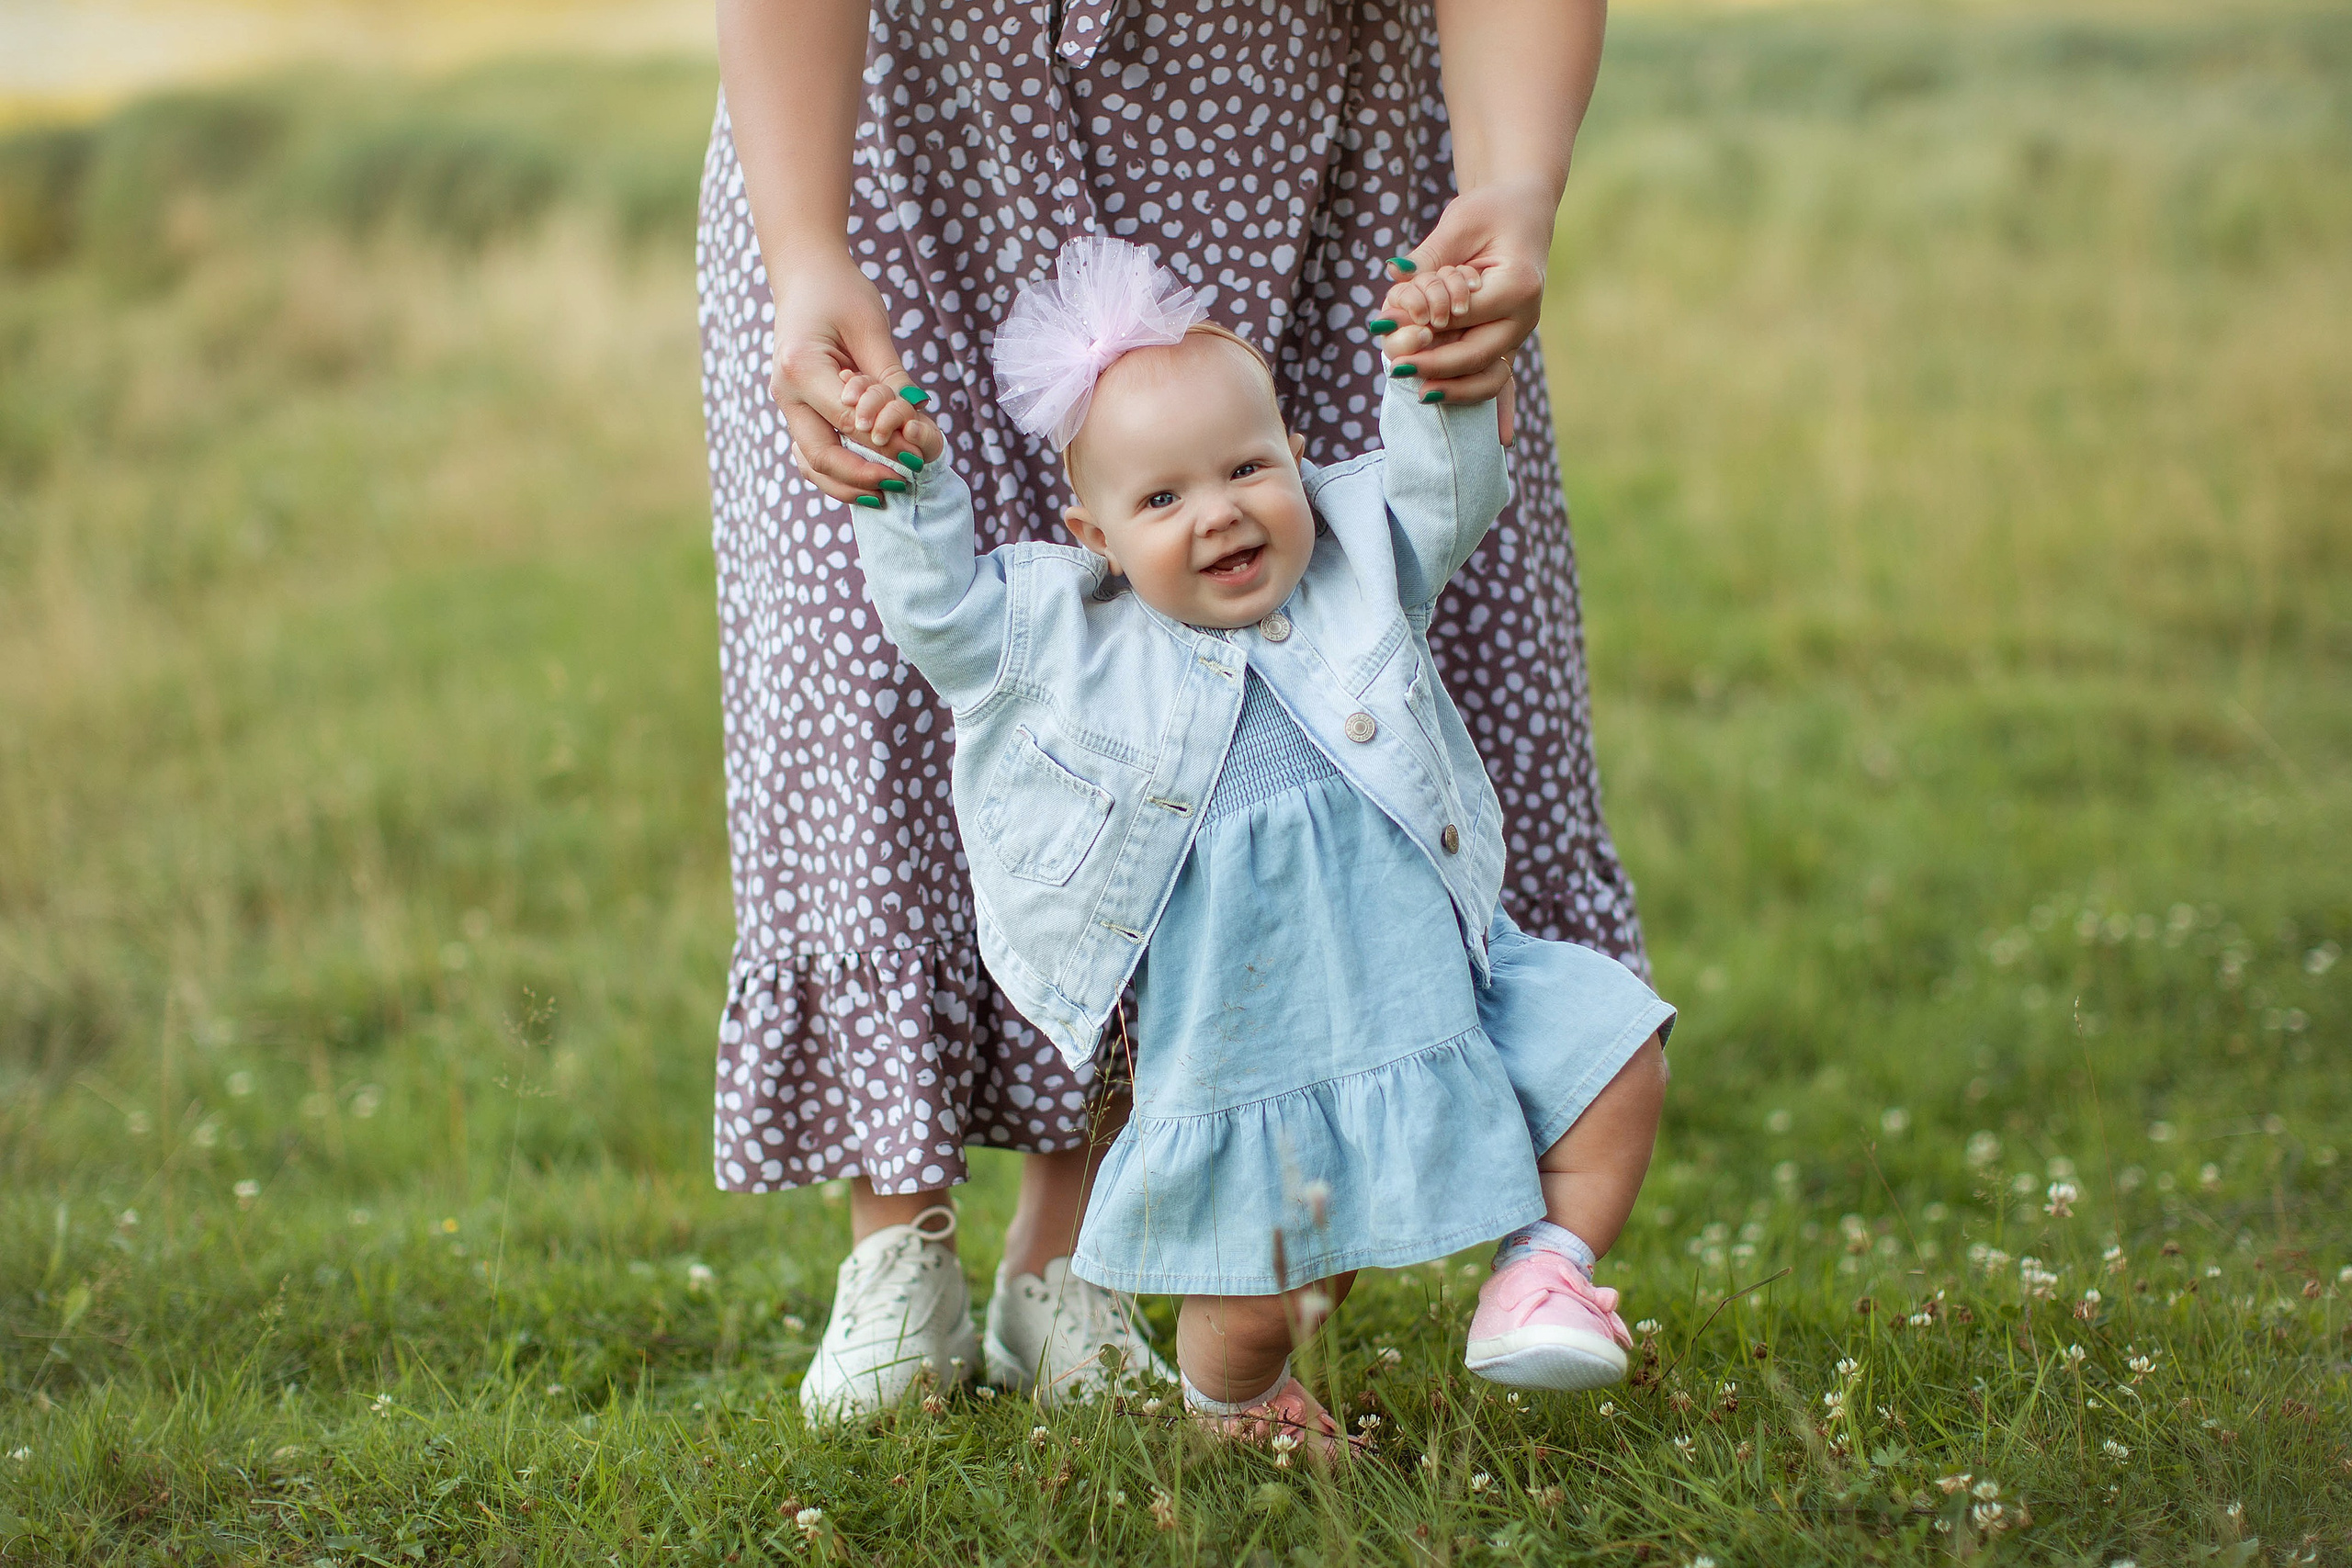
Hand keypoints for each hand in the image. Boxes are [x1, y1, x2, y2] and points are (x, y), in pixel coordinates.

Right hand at [768, 253, 944, 503]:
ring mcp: (787, 404)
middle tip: (903, 484)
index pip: (849, 422)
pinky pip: (812, 452)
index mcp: (800, 368)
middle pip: (821, 456)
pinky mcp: (797, 409)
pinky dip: (838, 472)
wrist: (806, 275)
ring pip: (810, 463)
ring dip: (846, 485)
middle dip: (863, 476)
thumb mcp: (871, 329)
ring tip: (886, 493)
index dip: (887, 444)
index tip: (920, 455)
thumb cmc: (841, 293)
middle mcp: (785, 392)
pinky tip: (868, 479)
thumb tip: (915, 425)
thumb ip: (890, 380)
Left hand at [1368, 178, 1560, 441]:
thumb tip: (1395, 277)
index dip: (1428, 320)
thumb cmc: (1490, 212)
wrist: (1523, 214)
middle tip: (1397, 367)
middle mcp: (1525, 316)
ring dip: (1455, 389)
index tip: (1392, 322)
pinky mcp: (1507, 342)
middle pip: (1477, 354)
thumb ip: (1428, 257)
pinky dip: (1502, 410)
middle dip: (1434, 364)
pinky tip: (1503, 442)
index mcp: (1519, 284)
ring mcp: (1518, 334)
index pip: (1466, 313)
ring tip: (1420, 393)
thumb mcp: (1458, 223)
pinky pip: (1504, 382)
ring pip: (1489, 376)